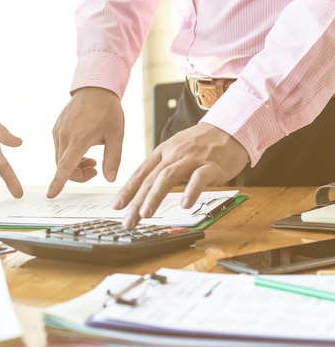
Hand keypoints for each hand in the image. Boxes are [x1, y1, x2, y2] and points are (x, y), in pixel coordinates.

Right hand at [47, 87, 124, 197]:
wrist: (95, 88)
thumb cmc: (107, 109)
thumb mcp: (117, 135)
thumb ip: (113, 159)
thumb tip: (110, 179)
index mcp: (79, 138)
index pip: (65, 166)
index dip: (58, 182)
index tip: (51, 194)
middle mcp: (64, 135)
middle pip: (64, 167)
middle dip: (78, 174)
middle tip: (96, 168)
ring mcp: (58, 131)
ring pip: (61, 160)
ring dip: (74, 166)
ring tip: (92, 159)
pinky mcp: (56, 129)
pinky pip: (60, 150)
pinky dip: (70, 156)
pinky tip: (83, 149)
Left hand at [112, 123, 249, 227]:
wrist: (231, 127)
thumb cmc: (202, 143)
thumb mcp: (176, 150)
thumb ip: (161, 167)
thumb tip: (143, 189)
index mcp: (163, 152)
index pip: (140, 172)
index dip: (127, 190)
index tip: (117, 206)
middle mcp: (174, 154)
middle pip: (150, 178)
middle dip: (137, 201)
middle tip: (129, 219)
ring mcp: (192, 159)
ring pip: (168, 177)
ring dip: (155, 196)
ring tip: (146, 213)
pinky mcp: (212, 165)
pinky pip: (200, 178)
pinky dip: (191, 191)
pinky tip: (185, 205)